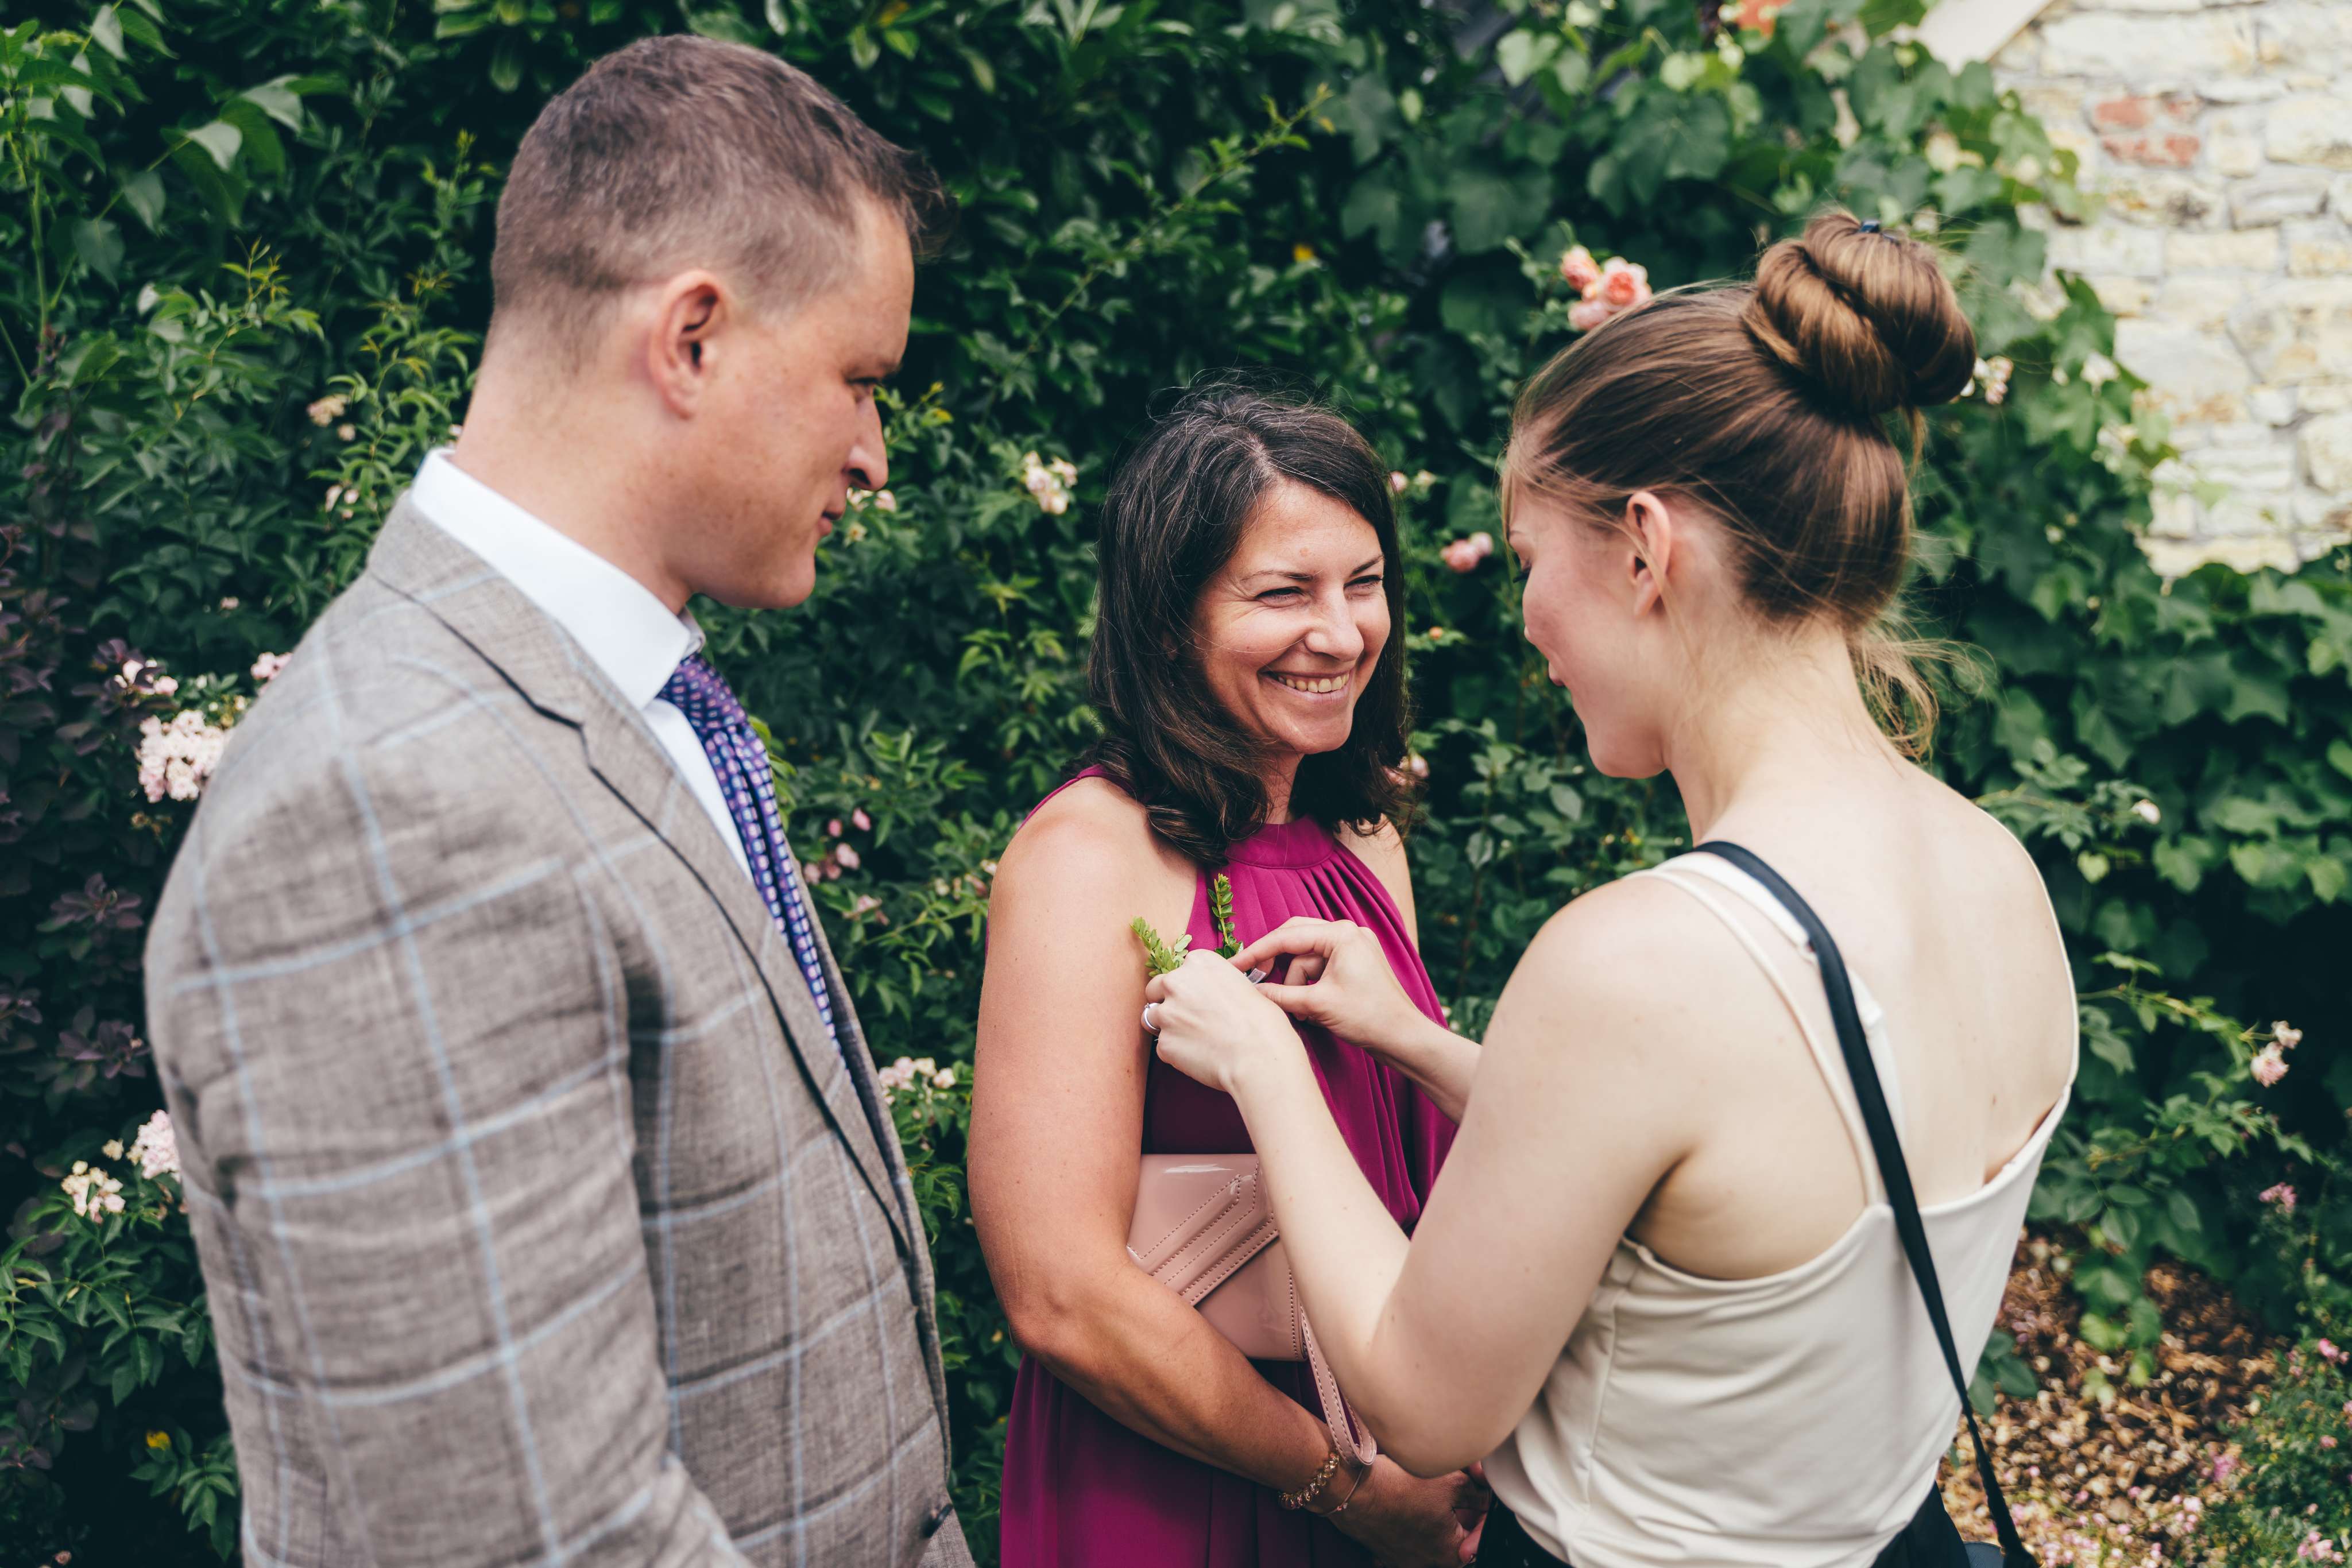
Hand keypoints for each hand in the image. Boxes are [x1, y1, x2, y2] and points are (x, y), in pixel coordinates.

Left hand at [1143, 949, 1302, 1096]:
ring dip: (1167, 1026)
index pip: (1180, 970)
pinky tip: (1198, 1056)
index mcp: (1198, 962)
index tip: (1199, 999)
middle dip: (1167, 1001)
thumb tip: (1210, 995)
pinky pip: (1163, 1046)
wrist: (1258, 1055)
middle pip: (1156, 988)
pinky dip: (1176, 1051)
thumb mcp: (1244, 986)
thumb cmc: (1262, 1022)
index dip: (1188, 986)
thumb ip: (1216, 984)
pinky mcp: (1163, 1043)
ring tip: (1193, 1039)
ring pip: (1153, 1017)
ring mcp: (1167, 1014)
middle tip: (1188, 1018)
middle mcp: (1176, 982)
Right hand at [1231, 918, 1429, 1057]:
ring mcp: (1353, 947)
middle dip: (1276, 964)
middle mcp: (1348, 932)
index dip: (1256, 952)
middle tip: (1255, 980)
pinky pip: (1320, 966)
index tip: (1234, 966)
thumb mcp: (1315, 1005)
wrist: (1403, 1038)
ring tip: (1298, 1010)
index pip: (1287, 937)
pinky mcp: (1354, 963)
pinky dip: (1309, 985)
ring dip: (1295, 982)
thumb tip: (1249, 991)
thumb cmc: (1367, 1018)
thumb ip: (1278, 994)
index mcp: (1341, 934)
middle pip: (1295, 940)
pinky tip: (1308, 1008)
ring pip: (1306, 958)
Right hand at [1325, 1456, 1489, 1567]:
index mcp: (1451, 1555)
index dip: (1484, 1505)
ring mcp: (1405, 1560)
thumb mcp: (1452, 1483)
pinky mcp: (1387, 1551)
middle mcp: (1429, 1565)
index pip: (1481, 1533)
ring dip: (1439, 1514)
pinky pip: (1410, 1537)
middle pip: (1457, 1535)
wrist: (1353, 1490)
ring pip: (1433, 1535)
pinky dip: (1415, 1520)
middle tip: (1457, 1485)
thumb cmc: (1400, 1489)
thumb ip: (1477, 1493)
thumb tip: (1486, 1494)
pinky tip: (1410, 1500)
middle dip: (1461, 1509)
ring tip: (1430, 1490)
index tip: (1478, 1487)